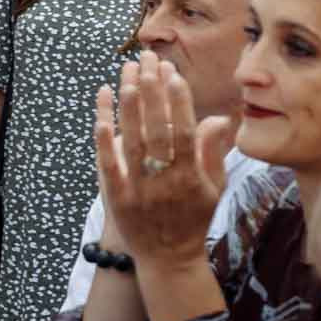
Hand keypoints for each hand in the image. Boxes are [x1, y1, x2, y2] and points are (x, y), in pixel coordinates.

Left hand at [96, 51, 232, 269]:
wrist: (169, 259)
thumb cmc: (195, 218)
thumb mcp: (214, 187)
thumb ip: (213, 152)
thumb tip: (218, 118)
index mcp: (191, 177)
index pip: (185, 132)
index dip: (179, 102)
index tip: (173, 74)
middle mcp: (165, 181)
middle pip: (156, 129)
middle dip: (151, 92)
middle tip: (147, 61)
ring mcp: (139, 190)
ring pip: (132, 141)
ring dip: (128, 106)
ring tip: (127, 74)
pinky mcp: (117, 198)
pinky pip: (108, 165)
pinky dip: (104, 140)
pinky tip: (102, 114)